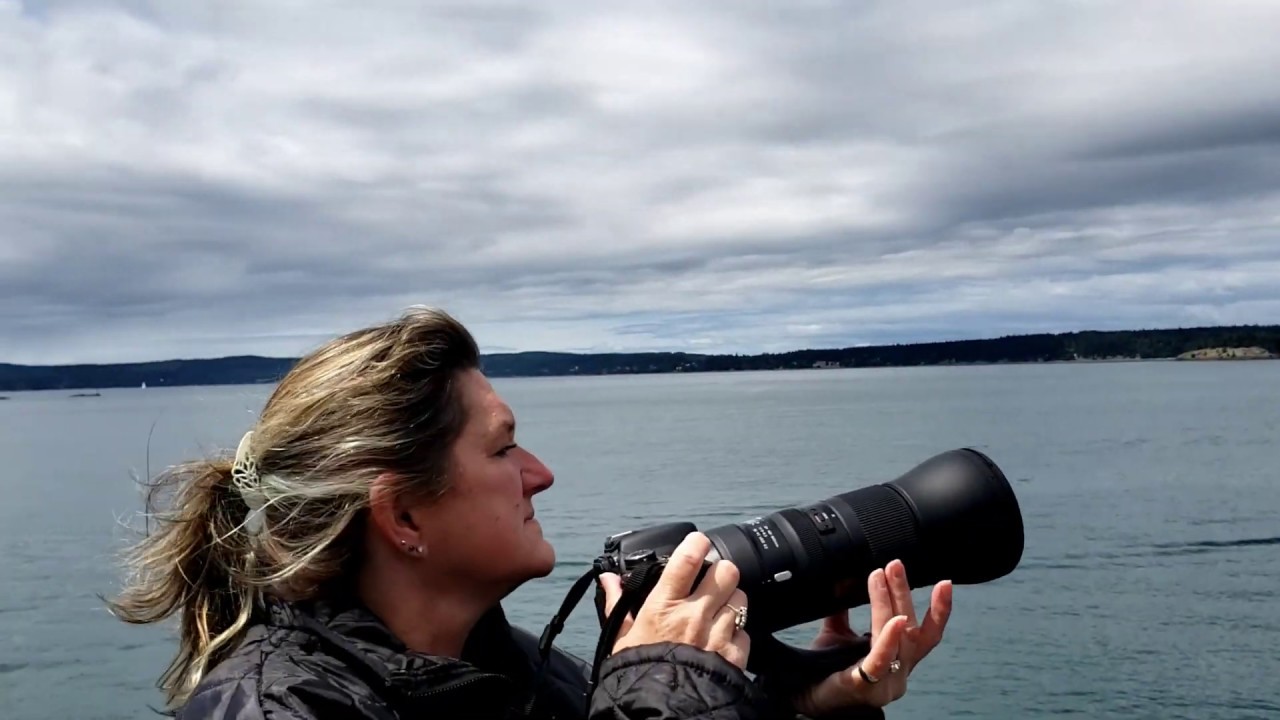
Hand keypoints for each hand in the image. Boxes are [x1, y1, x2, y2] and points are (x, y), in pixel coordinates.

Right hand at [598, 532, 750, 669]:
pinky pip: (747, 631)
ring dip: (733, 601)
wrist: (661, 712)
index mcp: (664, 605)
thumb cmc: (638, 674)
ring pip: (742, 598)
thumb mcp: (621, 638)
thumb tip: (608, 579)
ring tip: (719, 612)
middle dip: (721, 573)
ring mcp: (718, 633)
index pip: (687, 559)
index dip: (697, 543)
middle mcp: (694, 614)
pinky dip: (738, 633)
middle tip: (712, 582)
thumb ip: (617, 604)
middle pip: (726, 571)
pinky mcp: (735, 654)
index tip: (698, 542)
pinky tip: (723, 640)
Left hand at [792, 560, 951, 715]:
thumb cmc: (827, 669)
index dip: (940, 610)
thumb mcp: (839, 634)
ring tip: (881, 577)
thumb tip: (844, 577)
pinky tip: (894, 621)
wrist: (804, 696)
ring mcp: (886, 682)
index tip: (945, 581)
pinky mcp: (865, 687)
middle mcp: (899, 671)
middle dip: (904, 593)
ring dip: (889, 604)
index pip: (927, 633)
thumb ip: (845, 610)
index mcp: (899, 658)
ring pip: (897, 639)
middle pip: (912, 629)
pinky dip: (888, 639)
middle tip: (894, 564)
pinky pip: (880, 662)